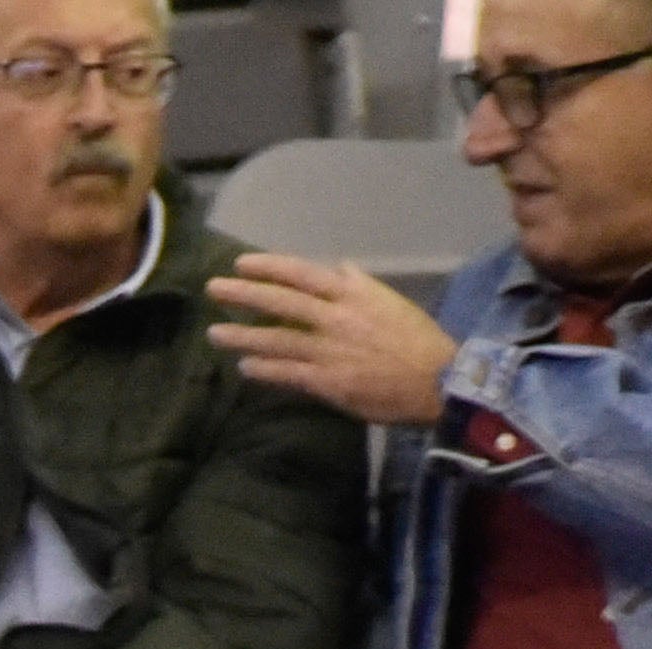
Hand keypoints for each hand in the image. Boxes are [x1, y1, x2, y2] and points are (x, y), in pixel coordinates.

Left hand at [206, 251, 459, 429]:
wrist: (438, 379)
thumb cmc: (416, 340)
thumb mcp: (390, 301)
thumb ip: (360, 285)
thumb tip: (338, 269)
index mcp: (352, 294)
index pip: (301, 274)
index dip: (268, 267)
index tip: (241, 264)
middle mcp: (336, 318)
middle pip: (280, 302)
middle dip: (243, 294)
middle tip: (213, 289)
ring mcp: (329, 350)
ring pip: (276, 338)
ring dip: (242, 335)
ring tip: (214, 333)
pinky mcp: (328, 381)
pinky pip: (287, 373)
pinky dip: (263, 369)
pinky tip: (244, 366)